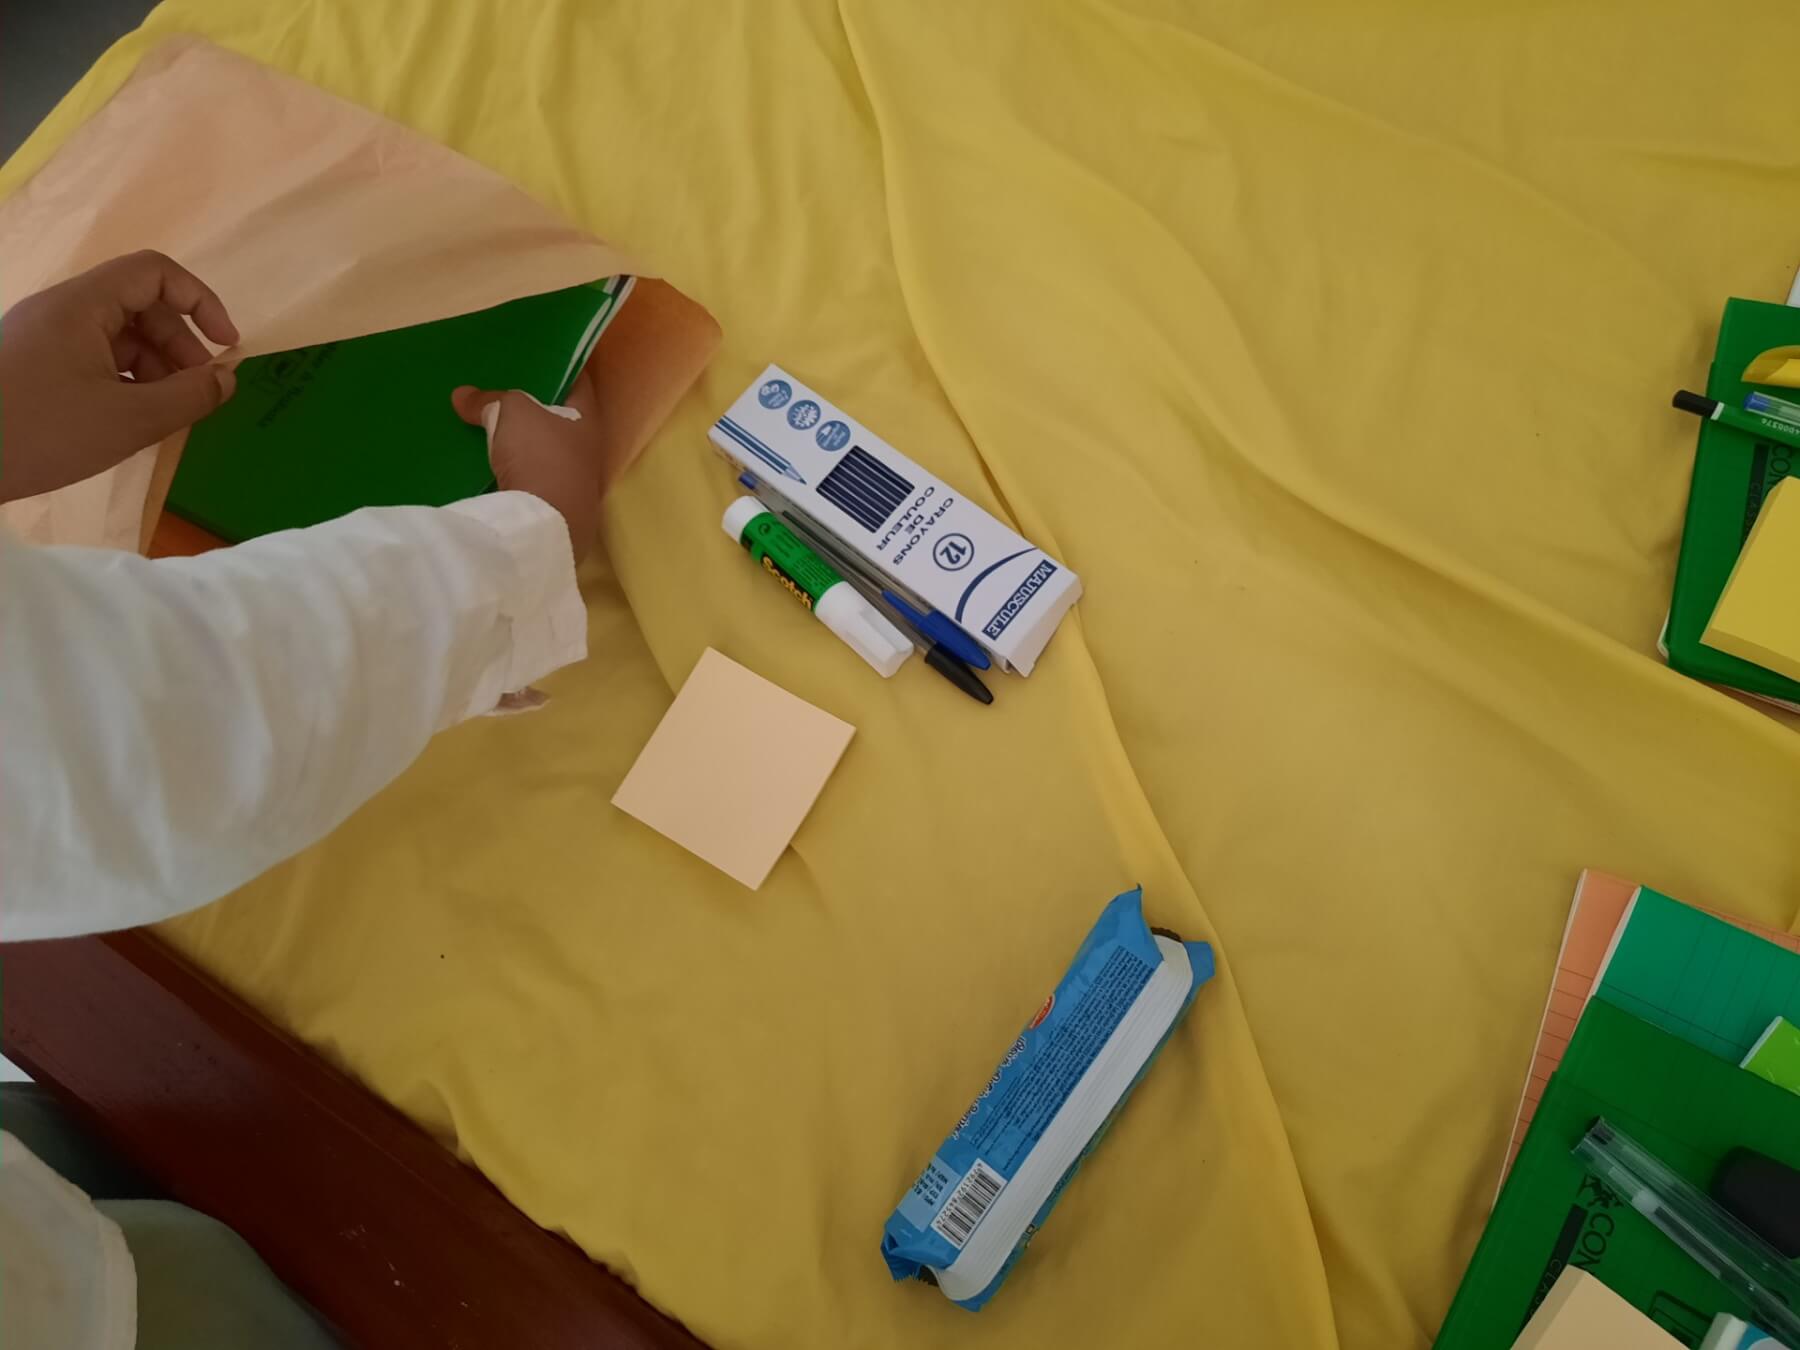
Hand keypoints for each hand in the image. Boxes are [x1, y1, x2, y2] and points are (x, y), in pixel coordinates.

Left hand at [0, 251, 239, 503]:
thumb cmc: (42, 433)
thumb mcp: (129, 421)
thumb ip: (190, 397)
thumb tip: (227, 379)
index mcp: (81, 305)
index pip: (154, 272)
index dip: (201, 301)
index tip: (227, 346)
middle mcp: (61, 310)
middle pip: (140, 305)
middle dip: (180, 345)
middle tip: (199, 393)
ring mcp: (43, 337)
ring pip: (118, 335)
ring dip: (156, 367)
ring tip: (167, 413)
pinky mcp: (32, 365)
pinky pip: (94, 357)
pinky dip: (126, 381)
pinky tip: (132, 419)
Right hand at [452, 375, 605, 564]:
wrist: (544, 522)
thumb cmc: (540, 453)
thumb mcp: (512, 412)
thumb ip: (489, 399)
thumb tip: (461, 395)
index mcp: (588, 418)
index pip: (578, 381)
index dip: (561, 366)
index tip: (540, 354)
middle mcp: (587, 448)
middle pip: (560, 418)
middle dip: (535, 406)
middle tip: (505, 389)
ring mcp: (572, 481)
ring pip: (545, 450)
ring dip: (523, 441)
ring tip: (491, 425)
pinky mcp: (553, 507)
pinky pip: (531, 477)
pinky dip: (514, 468)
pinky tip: (490, 463)